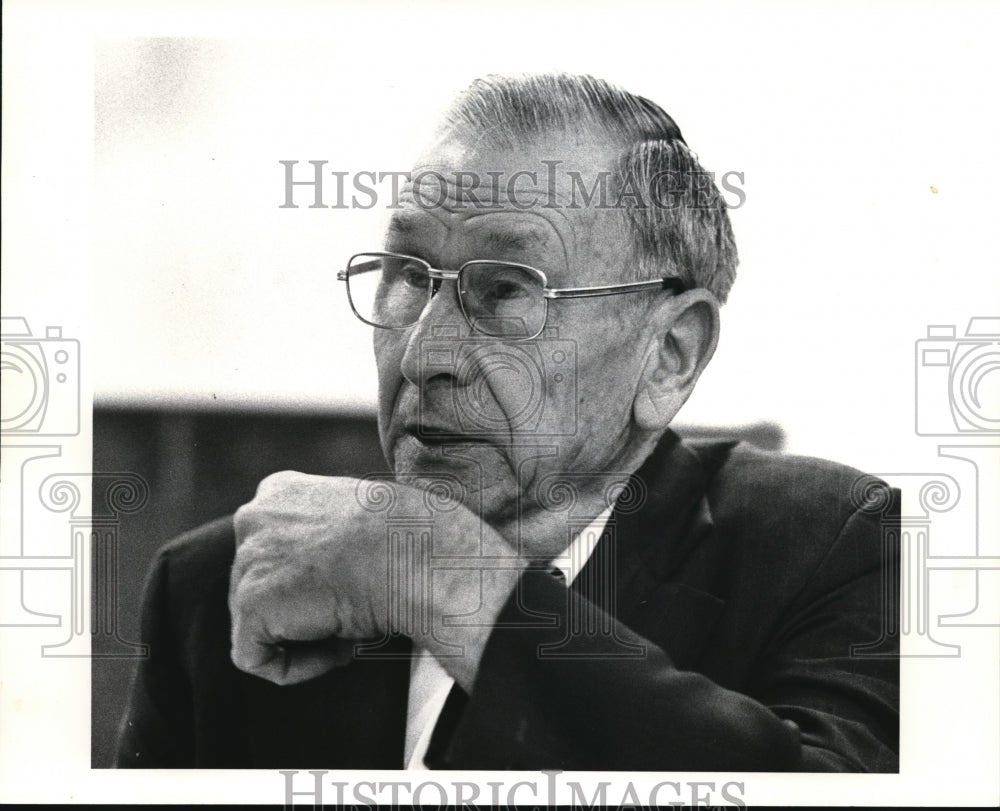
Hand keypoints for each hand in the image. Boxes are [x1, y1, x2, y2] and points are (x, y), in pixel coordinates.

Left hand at [229, 471, 523, 687]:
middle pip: (260, 585)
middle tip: (354, 613)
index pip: (273, 548)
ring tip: (353, 629)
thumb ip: (322, 538)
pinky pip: (255, 656)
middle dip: (303, 609)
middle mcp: (253, 516)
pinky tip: (340, 650)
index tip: (349, 587)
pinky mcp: (251, 602)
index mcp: (279, 491)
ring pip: (258, 622)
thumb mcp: (356, 521)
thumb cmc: (406, 539)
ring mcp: (248, 558)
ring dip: (305, 636)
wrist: (417, 553)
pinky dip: (297, 666)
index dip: (309, 581)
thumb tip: (317, 582)